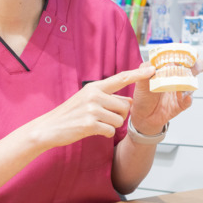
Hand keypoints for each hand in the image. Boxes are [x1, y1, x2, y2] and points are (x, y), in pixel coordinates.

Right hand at [32, 66, 154, 149]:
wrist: (49, 127)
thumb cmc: (71, 114)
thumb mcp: (88, 100)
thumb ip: (109, 98)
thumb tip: (129, 100)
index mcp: (95, 87)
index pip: (121, 78)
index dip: (138, 74)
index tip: (152, 69)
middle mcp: (94, 95)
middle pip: (125, 106)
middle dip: (121, 115)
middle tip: (106, 118)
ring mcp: (91, 109)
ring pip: (119, 120)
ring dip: (112, 125)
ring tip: (97, 124)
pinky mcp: (89, 124)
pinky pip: (110, 130)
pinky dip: (105, 133)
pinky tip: (93, 130)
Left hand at [129, 57, 202, 134]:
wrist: (142, 116)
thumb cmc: (143, 96)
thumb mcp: (140, 80)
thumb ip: (144, 69)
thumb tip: (153, 65)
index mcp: (168, 70)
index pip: (181, 58)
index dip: (186, 54)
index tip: (187, 52)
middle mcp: (177, 79)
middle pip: (193, 69)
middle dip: (196, 65)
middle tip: (192, 65)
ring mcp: (180, 92)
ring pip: (192, 84)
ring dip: (190, 82)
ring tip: (184, 82)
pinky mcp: (181, 104)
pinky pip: (188, 101)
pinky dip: (188, 99)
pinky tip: (184, 98)